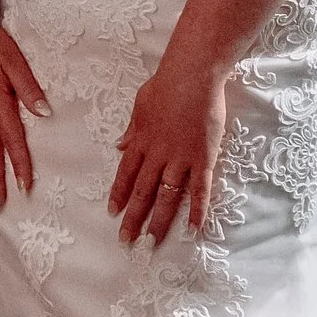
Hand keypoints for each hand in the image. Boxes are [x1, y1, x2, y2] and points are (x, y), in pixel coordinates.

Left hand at [108, 66, 228, 245]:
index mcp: (141, 141)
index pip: (126, 174)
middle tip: (126, 240)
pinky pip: (200, 189)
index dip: (118, 194)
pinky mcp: (204, 158)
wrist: (193, 75)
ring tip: (152, 242)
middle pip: (143, 192)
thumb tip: (120, 146)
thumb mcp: (140, 105)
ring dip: (159, 221)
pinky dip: (198, 210)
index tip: (112, 213)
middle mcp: (158, 154)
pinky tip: (195, 229)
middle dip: (133, 217)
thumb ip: (132, 129)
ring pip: (168, 196)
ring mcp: (181, 158)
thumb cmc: (167, 84)